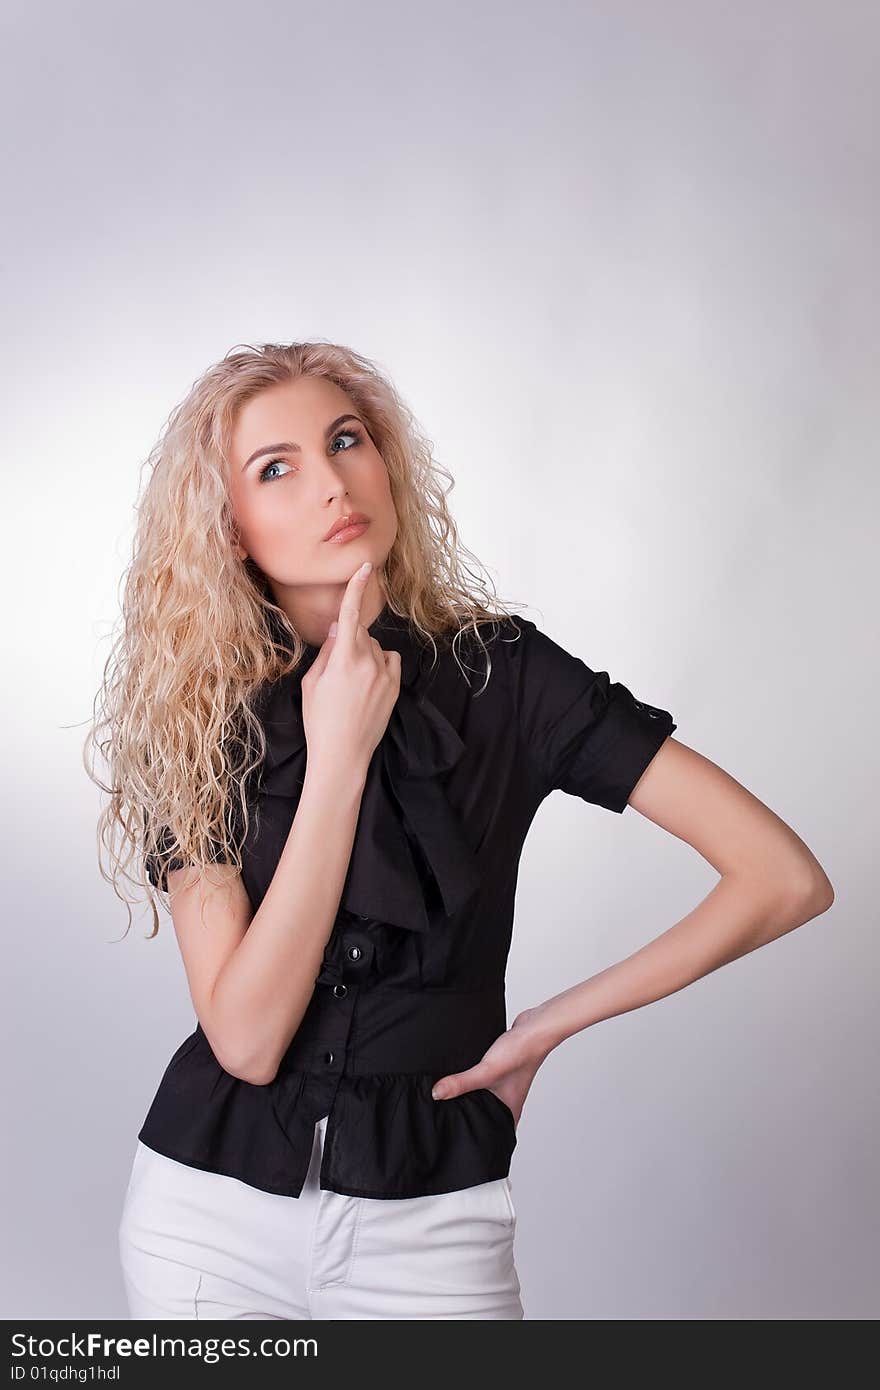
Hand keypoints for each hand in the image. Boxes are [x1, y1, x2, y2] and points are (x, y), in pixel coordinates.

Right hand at [301, 563, 401, 782]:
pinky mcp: (396, 687)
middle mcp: (368, 663)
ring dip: (364, 654)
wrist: (343, 755)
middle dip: (348, 640)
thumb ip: (327, 652)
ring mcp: (385, 675)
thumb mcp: (312, 683)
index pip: (349, 615)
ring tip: (350, 685)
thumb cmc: (319, 720)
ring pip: (375, 647)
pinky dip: (380, 663)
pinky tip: (368, 683)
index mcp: (343, 659)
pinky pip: (390, 660)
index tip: (365, 567)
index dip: (356, 588)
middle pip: (360, 633)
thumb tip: (337, 630)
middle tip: (335, 669)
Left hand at [430, 1008, 554, 1129]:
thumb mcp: (487, 1071)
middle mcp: (509, 1098)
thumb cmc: (522, 1052)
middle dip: (472, 1118)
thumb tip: (437, 1094)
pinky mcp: (501, 1067)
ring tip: (454, 1100)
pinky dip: (475, 1079)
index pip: (497, 1133)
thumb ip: (461, 1083)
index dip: (483, 1139)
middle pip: (487, 1115)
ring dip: (473, 1097)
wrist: (535, 1027)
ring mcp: (506, 1083)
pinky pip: (485, 1079)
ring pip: (486, 1096)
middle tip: (452, 1122)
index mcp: (510, 1108)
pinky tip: (464, 1075)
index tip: (464, 1141)